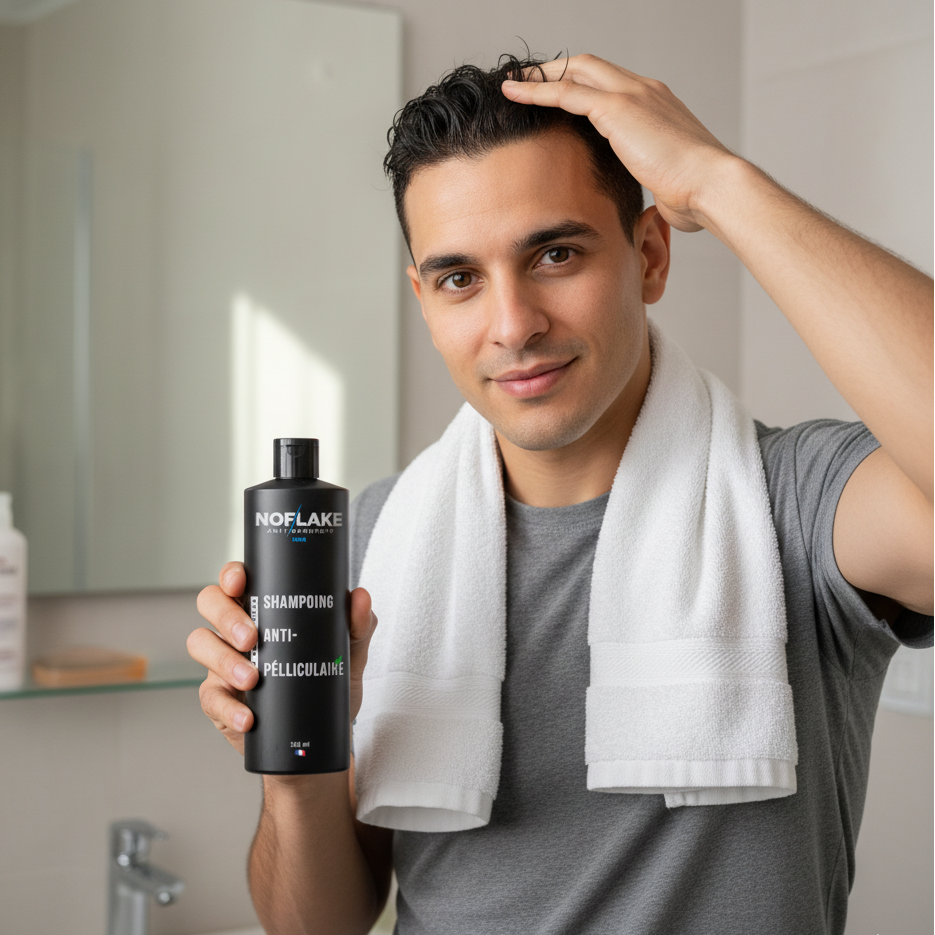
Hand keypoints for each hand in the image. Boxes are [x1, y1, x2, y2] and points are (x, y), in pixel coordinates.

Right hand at [188, 562, 378, 754]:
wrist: (318, 735)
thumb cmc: (324, 680)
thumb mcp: (348, 651)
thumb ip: (357, 624)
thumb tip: (361, 597)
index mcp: (263, 608)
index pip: (237, 579)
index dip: (231, 574)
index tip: (241, 582)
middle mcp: (236, 630)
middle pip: (210, 603)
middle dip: (226, 617)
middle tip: (253, 638)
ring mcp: (222, 662)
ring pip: (201, 644)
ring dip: (223, 660)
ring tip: (252, 679)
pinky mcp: (219, 698)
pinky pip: (210, 697)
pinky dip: (228, 707)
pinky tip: (247, 716)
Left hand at [501, 54, 736, 232]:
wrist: (711, 186)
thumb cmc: (696, 194)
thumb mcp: (669, 184)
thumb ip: (658, 182)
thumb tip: (659, 206)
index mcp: (657, 105)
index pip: (610, 84)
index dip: (581, 85)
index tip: (558, 97)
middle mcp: (644, 91)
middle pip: (589, 67)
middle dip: (555, 71)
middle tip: (525, 80)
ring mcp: (632, 95)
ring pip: (574, 72)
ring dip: (539, 76)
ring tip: (511, 83)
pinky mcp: (618, 108)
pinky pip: (567, 92)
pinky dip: (537, 90)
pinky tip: (513, 93)